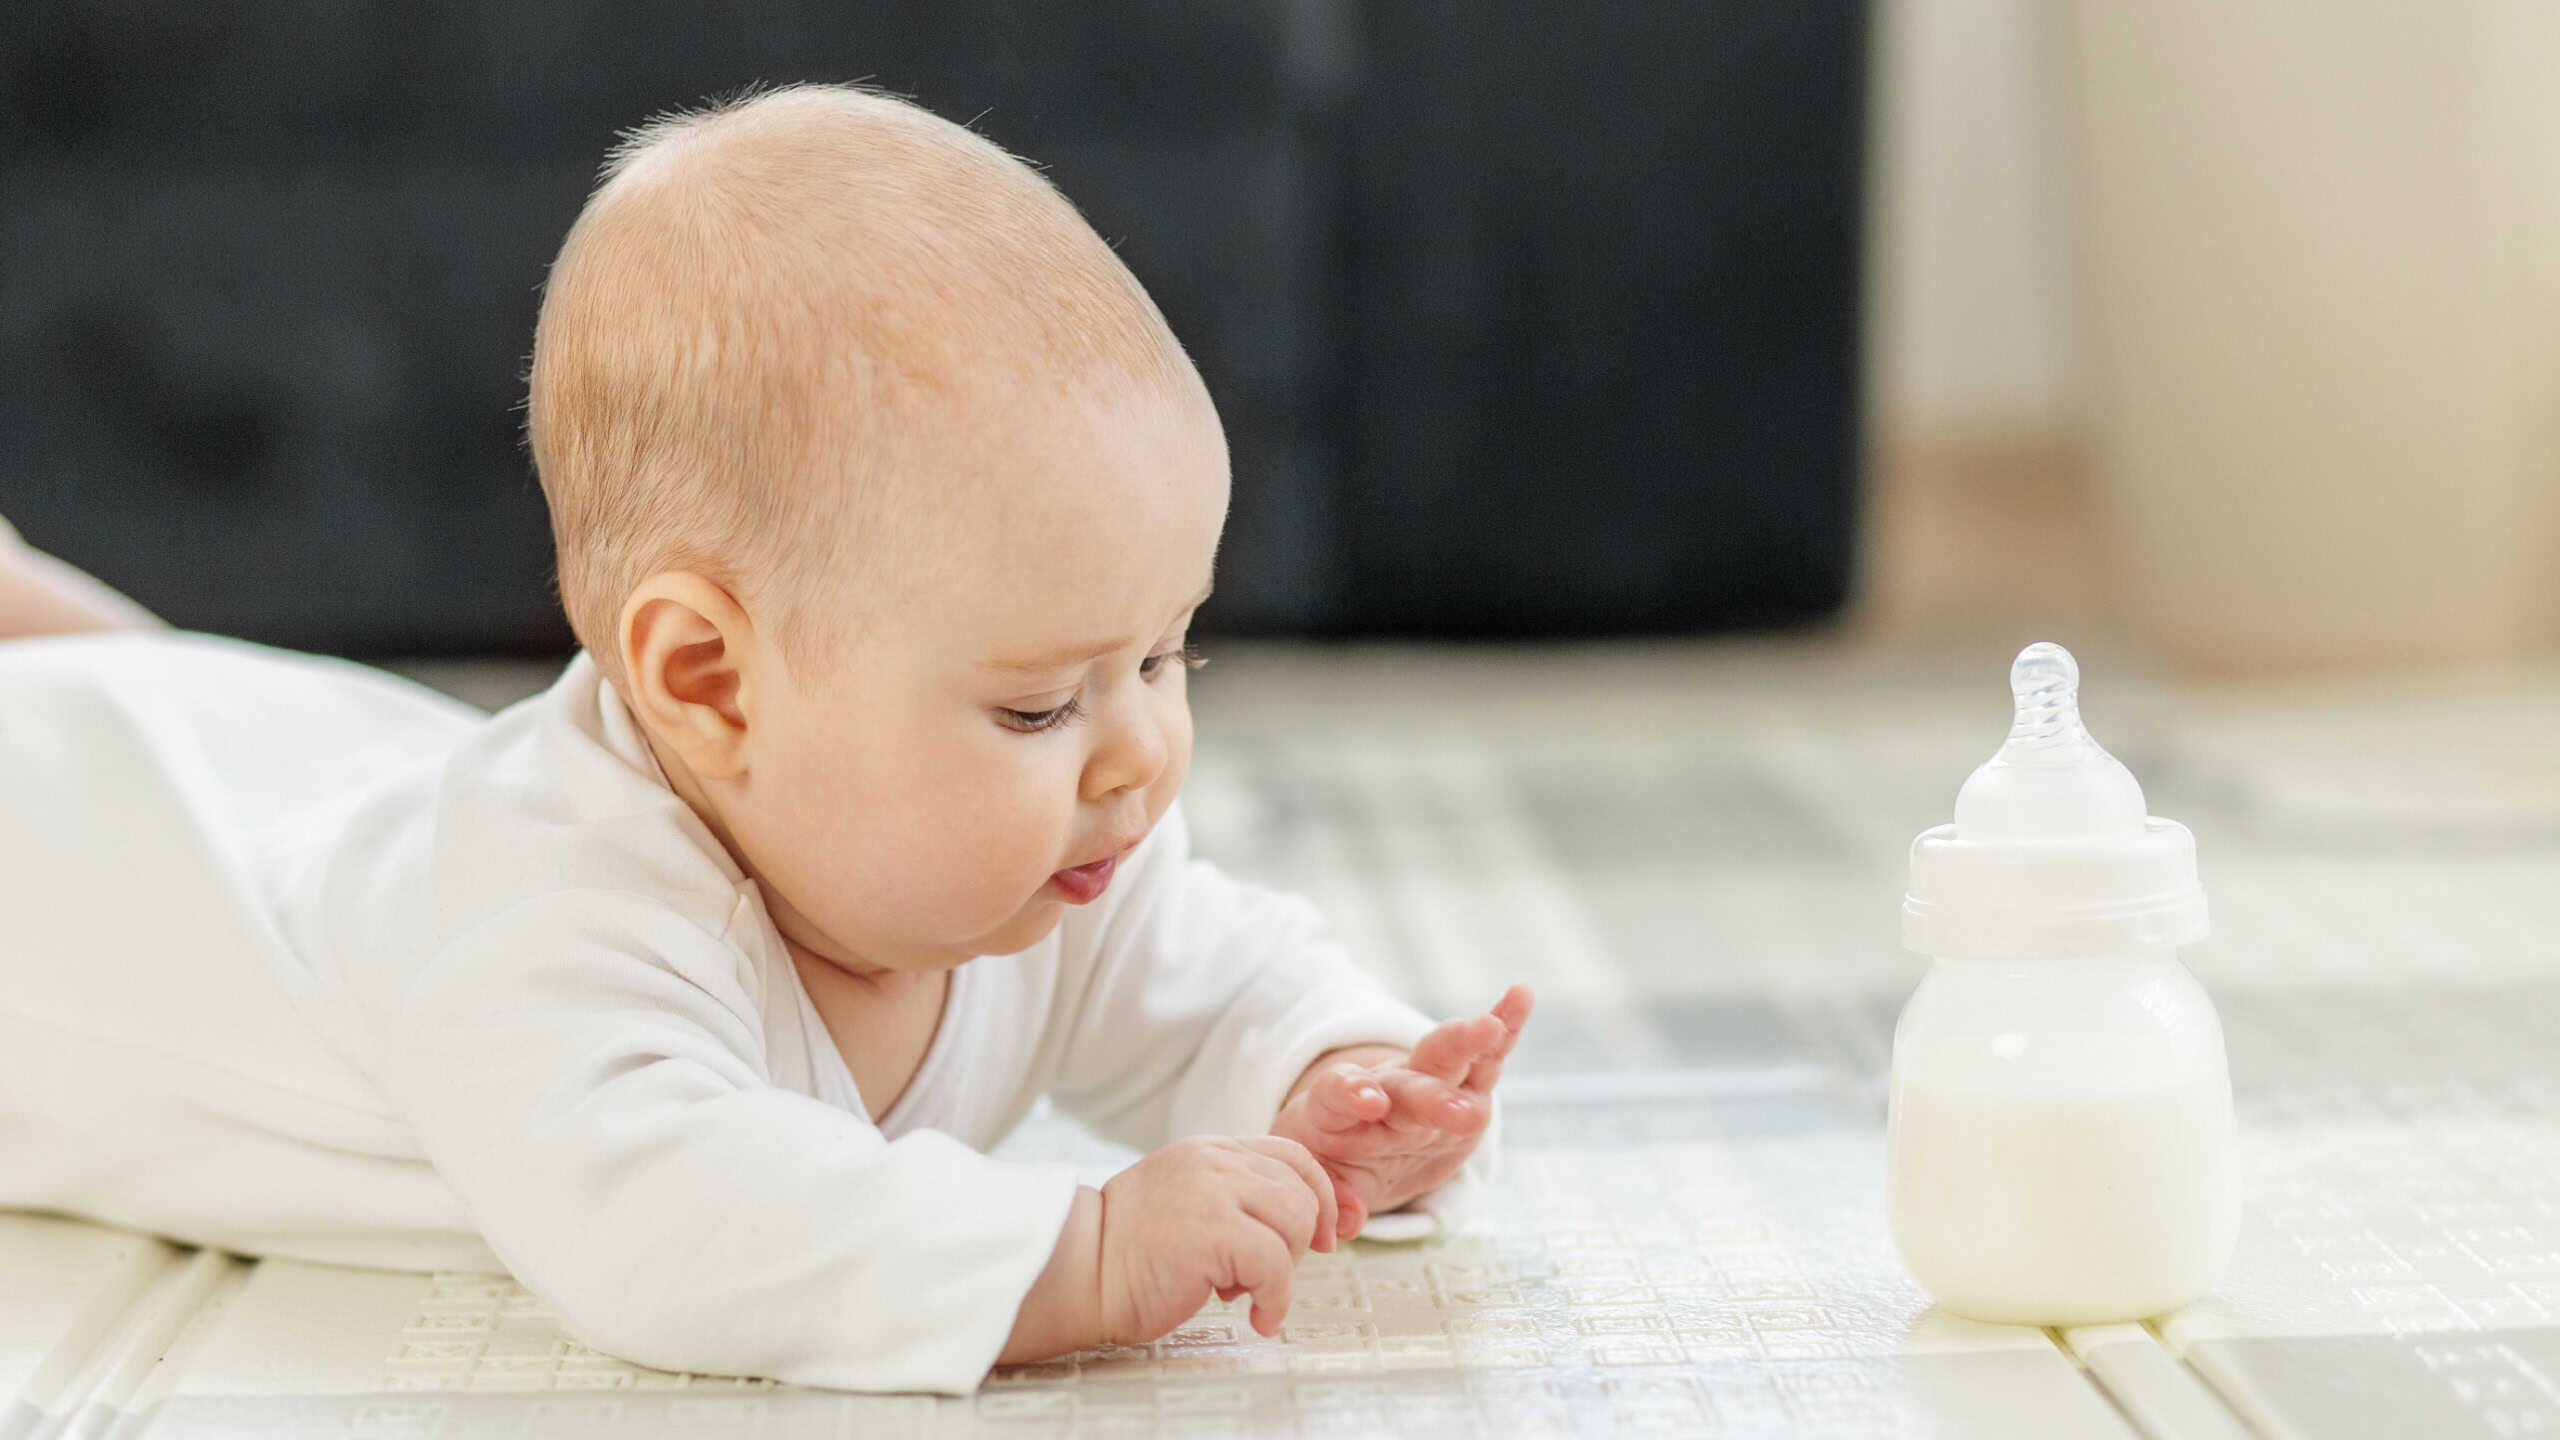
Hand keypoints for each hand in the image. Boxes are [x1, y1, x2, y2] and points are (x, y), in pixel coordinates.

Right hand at [1093, 1134, 1338, 1342]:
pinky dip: (1276, 1299)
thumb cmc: (1129, 1252)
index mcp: (1211, 1150)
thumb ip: (1234, 1197)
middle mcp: (1215, 1161)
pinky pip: (1276, 1264)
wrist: (1079, 1272)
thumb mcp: (1188, 1201)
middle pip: (1301, 1191)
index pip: (1293, 1155)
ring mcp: (1212, 1192)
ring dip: (1285, 1268)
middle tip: (1268, 1275)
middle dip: (1301, 1241)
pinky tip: (1256, 1316)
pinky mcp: (1211, 1232)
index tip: (1327, 1234)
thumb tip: (1300, 1222)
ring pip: (1295, 1222)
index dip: (1321, 1196)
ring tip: (1247, 1291)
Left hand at [1270, 984, 1533, 1237]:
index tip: (1369, 1102)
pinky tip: (1521, 995)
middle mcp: (1388, 1089)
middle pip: (1408, 1084)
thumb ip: (1330, 1197)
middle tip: (1459, 1109)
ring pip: (1447, 1060)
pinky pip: (1485, 1056)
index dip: (1352, 1093)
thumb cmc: (1333, 1155)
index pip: (1340, 1092)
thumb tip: (1345, 1224)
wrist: (1358, 1133)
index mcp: (1340, 1109)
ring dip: (1468, 1045)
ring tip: (1491, 1028)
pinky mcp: (1465, 1087)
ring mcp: (1428, 1084)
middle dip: (1433, 1095)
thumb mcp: (1321, 1179)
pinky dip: (1504, 1026)